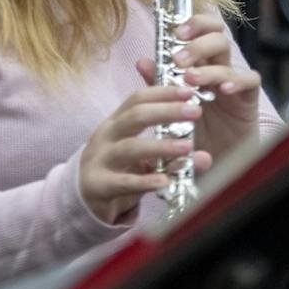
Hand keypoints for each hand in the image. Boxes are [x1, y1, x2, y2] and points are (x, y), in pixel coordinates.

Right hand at [78, 80, 204, 225]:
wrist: (83, 197)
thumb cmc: (118, 170)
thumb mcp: (141, 156)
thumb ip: (170, 153)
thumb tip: (205, 156)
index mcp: (116, 122)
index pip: (137, 98)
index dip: (163, 92)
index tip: (189, 91)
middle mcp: (106, 136)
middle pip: (135, 117)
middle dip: (166, 112)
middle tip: (195, 112)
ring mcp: (100, 160)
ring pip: (129, 148)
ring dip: (160, 146)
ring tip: (186, 147)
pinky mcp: (99, 185)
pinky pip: (123, 182)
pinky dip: (145, 181)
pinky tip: (165, 181)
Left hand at [159, 14, 260, 163]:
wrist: (216, 163)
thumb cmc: (194, 132)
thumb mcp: (172, 108)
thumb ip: (160, 83)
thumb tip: (142, 61)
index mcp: (198, 63)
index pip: (200, 31)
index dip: (191, 24)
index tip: (174, 31)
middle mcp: (217, 67)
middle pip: (216, 36)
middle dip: (197, 42)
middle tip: (178, 59)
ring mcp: (234, 81)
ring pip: (228, 57)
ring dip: (208, 66)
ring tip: (190, 78)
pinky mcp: (249, 99)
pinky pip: (249, 80)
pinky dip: (236, 81)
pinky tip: (222, 89)